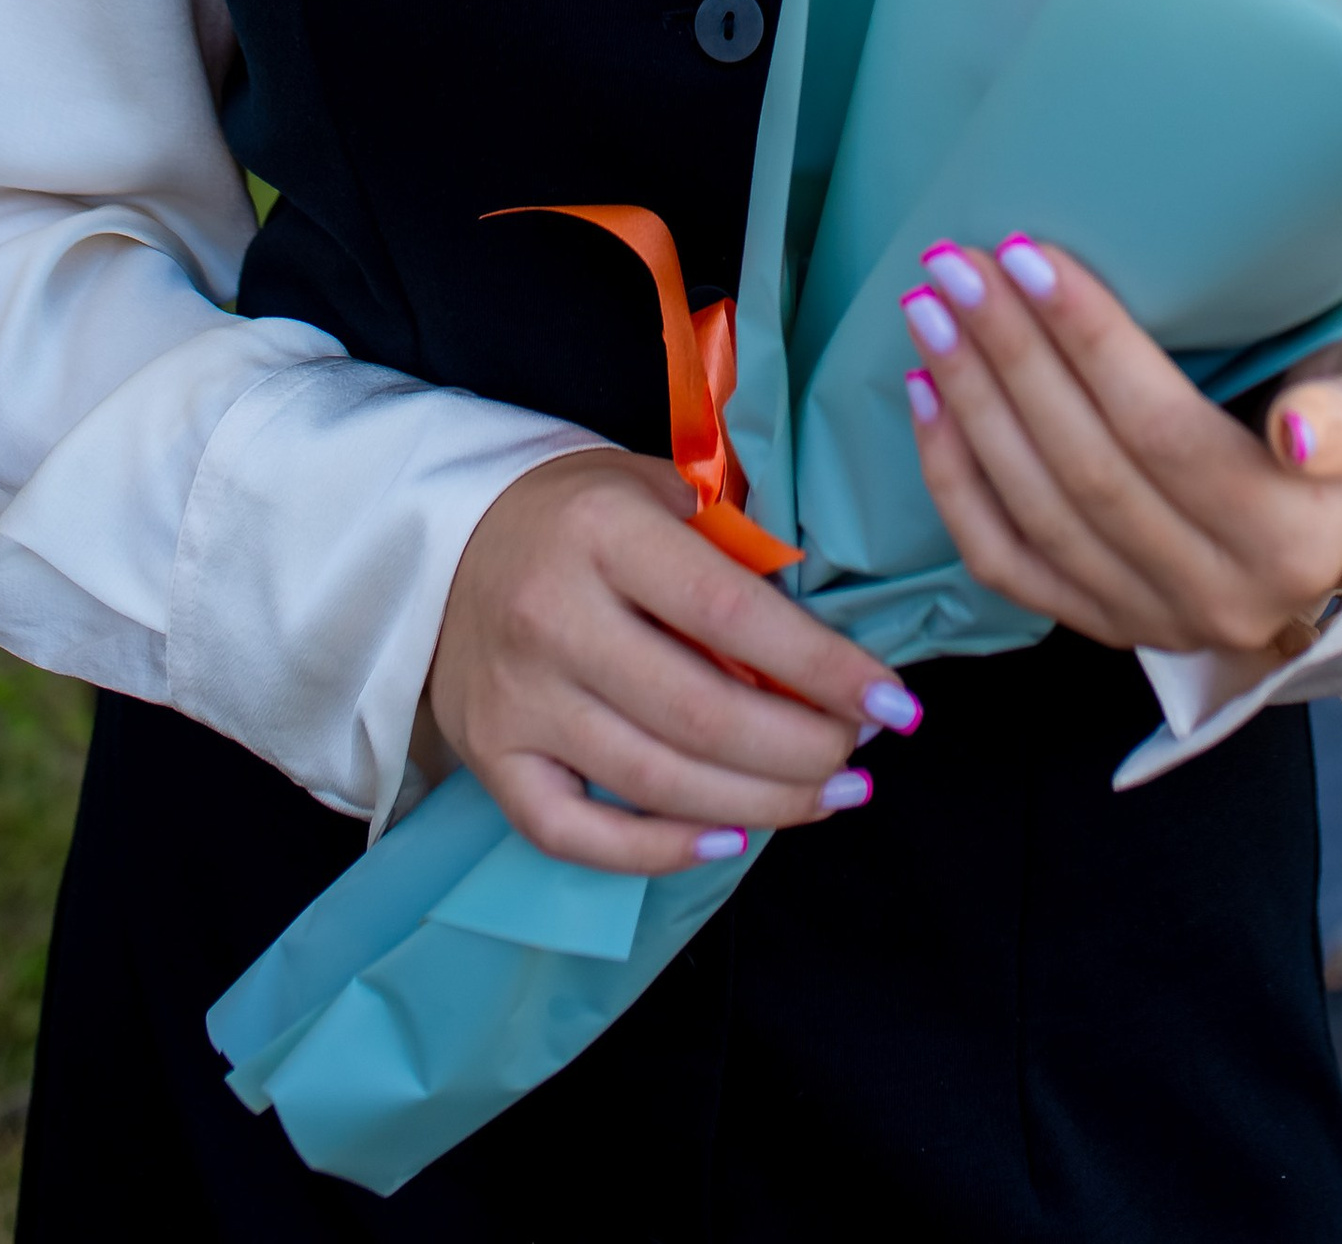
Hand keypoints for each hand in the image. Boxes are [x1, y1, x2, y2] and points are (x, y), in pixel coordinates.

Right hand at [426, 449, 920, 873]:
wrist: (449, 541)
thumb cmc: (582, 514)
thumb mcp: (660, 489)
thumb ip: (735, 545)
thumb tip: (831, 628)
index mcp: (603, 531)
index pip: (730, 611)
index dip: (821, 668)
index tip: (892, 704)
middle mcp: (552, 617)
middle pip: (700, 713)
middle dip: (802, 750)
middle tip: (860, 759)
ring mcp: (516, 698)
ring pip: (654, 781)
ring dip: (760, 802)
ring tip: (828, 796)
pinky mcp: (490, 759)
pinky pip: (578, 834)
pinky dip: (659, 850)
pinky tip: (729, 837)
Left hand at [899, 240, 1341, 665]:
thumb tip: (1301, 435)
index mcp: (1292, 542)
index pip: (1164, 432)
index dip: (1090, 344)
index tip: (1029, 254)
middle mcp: (1219, 600)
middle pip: (1086, 469)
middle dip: (1010, 358)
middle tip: (955, 263)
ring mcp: (1155, 624)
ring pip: (1036, 515)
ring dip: (972, 406)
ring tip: (929, 312)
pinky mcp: (1107, 627)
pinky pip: (1008, 566)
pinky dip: (955, 484)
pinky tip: (926, 401)